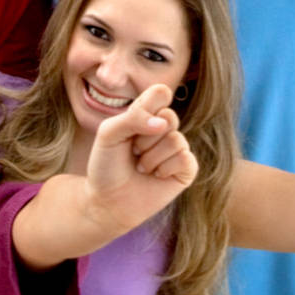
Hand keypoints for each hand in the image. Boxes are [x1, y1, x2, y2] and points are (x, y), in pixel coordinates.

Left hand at [85, 83, 196, 232]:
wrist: (107, 201)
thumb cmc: (107, 165)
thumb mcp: (109, 133)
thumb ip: (133, 118)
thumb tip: (164, 124)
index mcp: (146, 114)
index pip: (161, 93)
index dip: (152, 104)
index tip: (135, 121)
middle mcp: (165, 129)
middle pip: (169, 117)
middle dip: (145, 138)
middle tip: (133, 151)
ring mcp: (177, 148)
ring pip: (175, 140)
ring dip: (151, 158)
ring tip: (141, 167)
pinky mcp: (187, 169)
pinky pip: (185, 159)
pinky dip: (164, 169)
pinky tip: (155, 176)